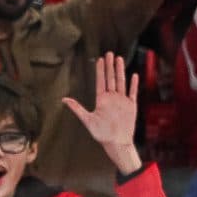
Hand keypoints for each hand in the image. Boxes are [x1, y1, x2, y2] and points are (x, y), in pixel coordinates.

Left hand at [63, 53, 141, 172]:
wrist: (117, 143)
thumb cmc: (101, 134)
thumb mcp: (87, 120)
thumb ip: (77, 108)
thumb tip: (63, 100)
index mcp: (102, 100)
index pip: (101, 81)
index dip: (100, 70)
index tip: (99, 59)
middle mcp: (112, 98)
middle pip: (111, 78)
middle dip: (110, 66)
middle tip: (109, 53)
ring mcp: (122, 101)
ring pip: (121, 82)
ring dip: (120, 71)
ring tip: (119, 59)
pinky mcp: (131, 106)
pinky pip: (132, 92)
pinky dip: (133, 84)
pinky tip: (134, 75)